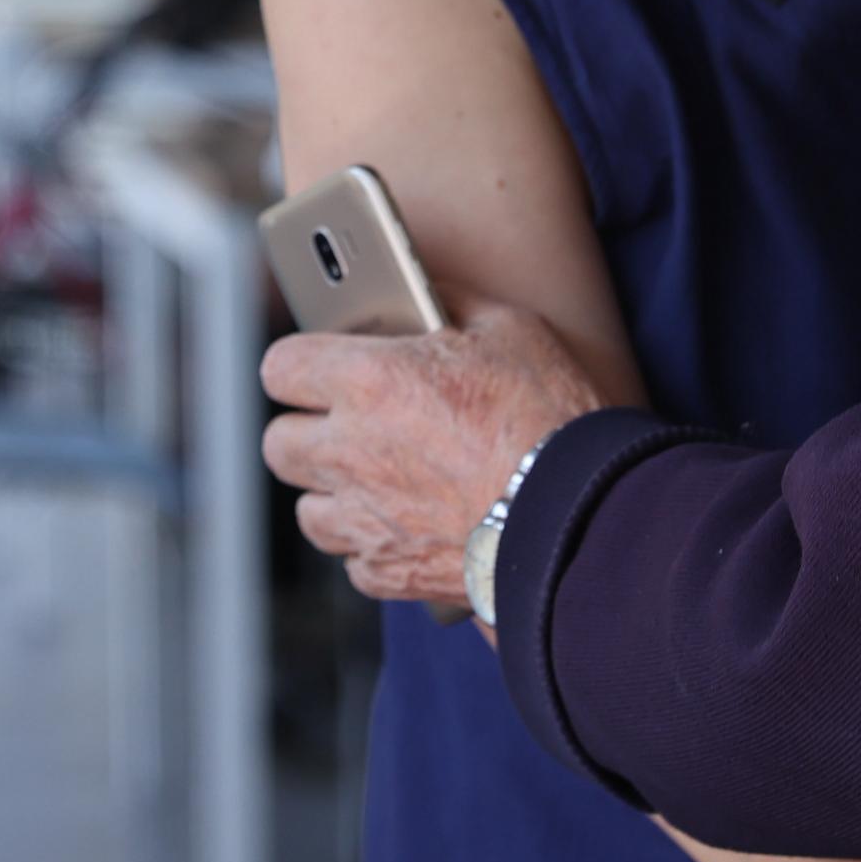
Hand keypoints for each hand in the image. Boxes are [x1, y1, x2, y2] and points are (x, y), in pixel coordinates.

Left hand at [261, 305, 603, 609]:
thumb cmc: (550, 417)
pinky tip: (407, 528)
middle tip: (347, 424)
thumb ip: (449, 303)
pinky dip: (373, 547)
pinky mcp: (387, 571)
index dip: (297, 366)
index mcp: (367, 381)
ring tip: (374, 480)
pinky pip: (353, 561)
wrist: (581, 515)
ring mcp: (363, 519)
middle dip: (306, 431)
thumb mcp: (508, 329)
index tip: (316, 367)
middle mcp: (349, 452)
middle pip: (279, 443)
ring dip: (332, 494)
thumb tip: (425, 289)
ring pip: (307, 509)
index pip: (279, 367)